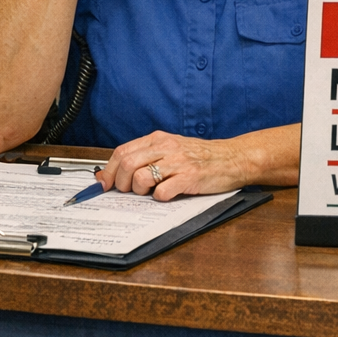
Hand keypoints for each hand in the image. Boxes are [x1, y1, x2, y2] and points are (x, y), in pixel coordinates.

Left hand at [97, 130, 247, 200]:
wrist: (231, 157)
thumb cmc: (199, 156)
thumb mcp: (170, 149)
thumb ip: (143, 157)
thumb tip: (110, 173)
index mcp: (158, 138)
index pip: (123, 151)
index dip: (110, 170)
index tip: (106, 184)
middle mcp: (166, 147)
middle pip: (128, 164)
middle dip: (121, 183)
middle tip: (128, 192)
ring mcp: (178, 162)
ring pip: (141, 177)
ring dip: (139, 192)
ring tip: (149, 193)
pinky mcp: (189, 178)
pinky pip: (163, 192)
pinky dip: (159, 198)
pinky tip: (167, 194)